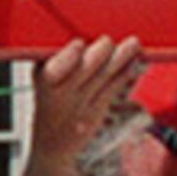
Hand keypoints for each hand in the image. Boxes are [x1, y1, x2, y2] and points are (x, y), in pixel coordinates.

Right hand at [30, 35, 146, 162]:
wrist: (50, 142)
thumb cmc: (49, 97)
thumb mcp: (42, 79)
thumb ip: (58, 58)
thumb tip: (87, 32)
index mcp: (42, 79)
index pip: (54, 70)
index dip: (67, 58)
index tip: (78, 44)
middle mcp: (60, 95)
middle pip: (84, 70)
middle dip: (100, 53)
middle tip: (108, 41)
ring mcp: (79, 107)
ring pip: (103, 77)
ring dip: (121, 58)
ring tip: (134, 44)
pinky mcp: (95, 114)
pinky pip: (112, 89)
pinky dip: (124, 73)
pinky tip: (134, 61)